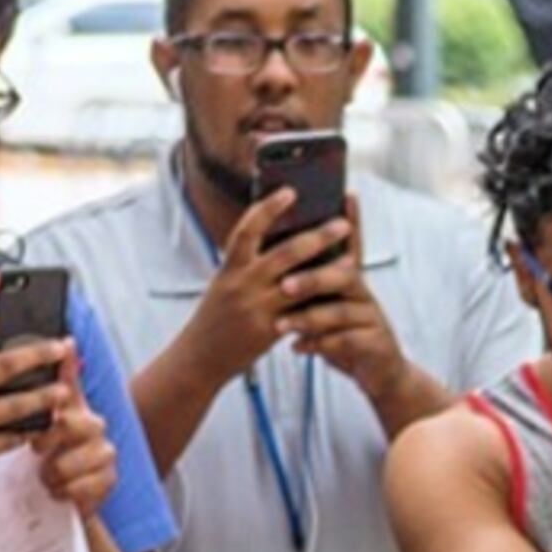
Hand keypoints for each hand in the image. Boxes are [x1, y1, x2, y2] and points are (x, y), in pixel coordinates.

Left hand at [31, 352, 123, 518]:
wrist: (72, 497)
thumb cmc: (53, 458)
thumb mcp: (44, 425)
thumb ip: (45, 393)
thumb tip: (60, 345)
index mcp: (74, 408)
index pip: (69, 382)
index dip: (64, 367)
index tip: (60, 352)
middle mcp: (94, 426)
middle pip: (67, 424)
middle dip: (46, 442)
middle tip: (38, 452)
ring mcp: (104, 452)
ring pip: (66, 462)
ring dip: (51, 474)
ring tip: (48, 476)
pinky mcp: (109, 479)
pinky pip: (78, 487)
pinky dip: (62, 492)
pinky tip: (60, 490)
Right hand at [183, 187, 359, 382]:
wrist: (199, 359)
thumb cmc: (215, 318)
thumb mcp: (224, 284)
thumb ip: (246, 265)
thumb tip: (274, 238)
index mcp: (229, 268)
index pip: (247, 230)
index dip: (268, 209)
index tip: (290, 191)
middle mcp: (242, 284)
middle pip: (285, 254)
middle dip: (317, 237)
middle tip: (342, 224)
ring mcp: (256, 308)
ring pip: (300, 284)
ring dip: (328, 270)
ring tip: (352, 259)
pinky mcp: (268, 332)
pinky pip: (301, 314)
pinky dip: (320, 303)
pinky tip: (339, 296)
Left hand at [272, 200, 413, 397]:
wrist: (381, 374)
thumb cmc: (347, 337)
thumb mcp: (331, 308)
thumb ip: (315, 287)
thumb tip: (282, 267)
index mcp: (351, 281)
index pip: (352, 245)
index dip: (352, 221)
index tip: (347, 195)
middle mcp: (364, 294)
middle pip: (342, 276)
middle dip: (312, 278)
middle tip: (285, 285)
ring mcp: (372, 319)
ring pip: (341, 312)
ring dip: (308, 318)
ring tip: (282, 325)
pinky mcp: (375, 344)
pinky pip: (345, 342)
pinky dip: (318, 346)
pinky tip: (298, 348)